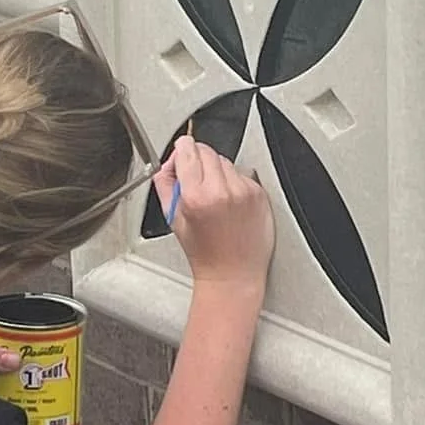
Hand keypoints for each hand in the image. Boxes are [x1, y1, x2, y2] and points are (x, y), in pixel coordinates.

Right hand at [153, 138, 273, 296]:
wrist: (233, 274)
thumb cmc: (204, 254)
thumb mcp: (174, 219)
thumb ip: (165, 185)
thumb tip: (167, 164)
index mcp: (196, 197)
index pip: (188, 151)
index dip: (182, 149)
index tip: (181, 152)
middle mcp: (222, 191)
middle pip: (207, 151)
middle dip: (197, 161)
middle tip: (195, 180)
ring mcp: (243, 191)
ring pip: (225, 162)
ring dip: (217, 172)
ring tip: (213, 197)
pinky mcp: (259, 194)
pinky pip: (242, 175)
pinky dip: (234, 183)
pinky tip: (230, 204)